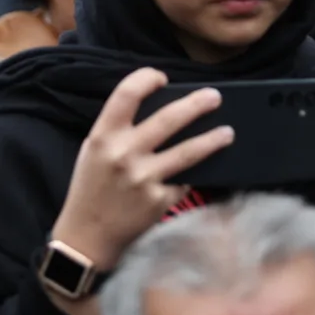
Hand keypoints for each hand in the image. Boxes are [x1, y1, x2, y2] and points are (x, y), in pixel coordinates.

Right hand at [51, 68, 234, 271]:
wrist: (86, 236)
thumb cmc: (91, 188)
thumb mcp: (94, 151)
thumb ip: (119, 130)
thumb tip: (160, 107)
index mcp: (103, 136)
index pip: (127, 94)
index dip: (147, 78)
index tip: (162, 78)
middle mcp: (124, 154)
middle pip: (168, 118)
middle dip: (197, 104)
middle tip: (215, 97)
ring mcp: (143, 178)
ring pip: (188, 151)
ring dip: (213, 139)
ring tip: (229, 132)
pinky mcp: (158, 201)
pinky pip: (184, 180)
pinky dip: (193, 174)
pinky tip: (204, 169)